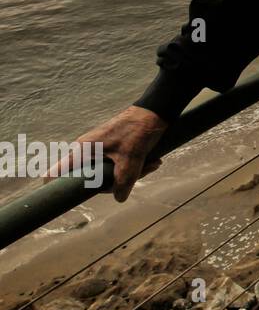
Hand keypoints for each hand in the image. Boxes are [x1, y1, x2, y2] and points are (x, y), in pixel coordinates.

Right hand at [47, 106, 168, 202]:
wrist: (154, 111)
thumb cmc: (137, 130)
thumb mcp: (131, 160)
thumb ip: (123, 182)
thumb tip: (119, 198)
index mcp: (83, 150)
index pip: (58, 170)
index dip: (54, 184)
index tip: (52, 197)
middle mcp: (86, 149)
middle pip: (91, 177)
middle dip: (116, 181)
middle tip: (136, 176)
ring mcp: (98, 148)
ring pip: (108, 171)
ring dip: (130, 173)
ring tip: (150, 165)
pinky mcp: (111, 148)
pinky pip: (117, 163)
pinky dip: (134, 166)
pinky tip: (152, 163)